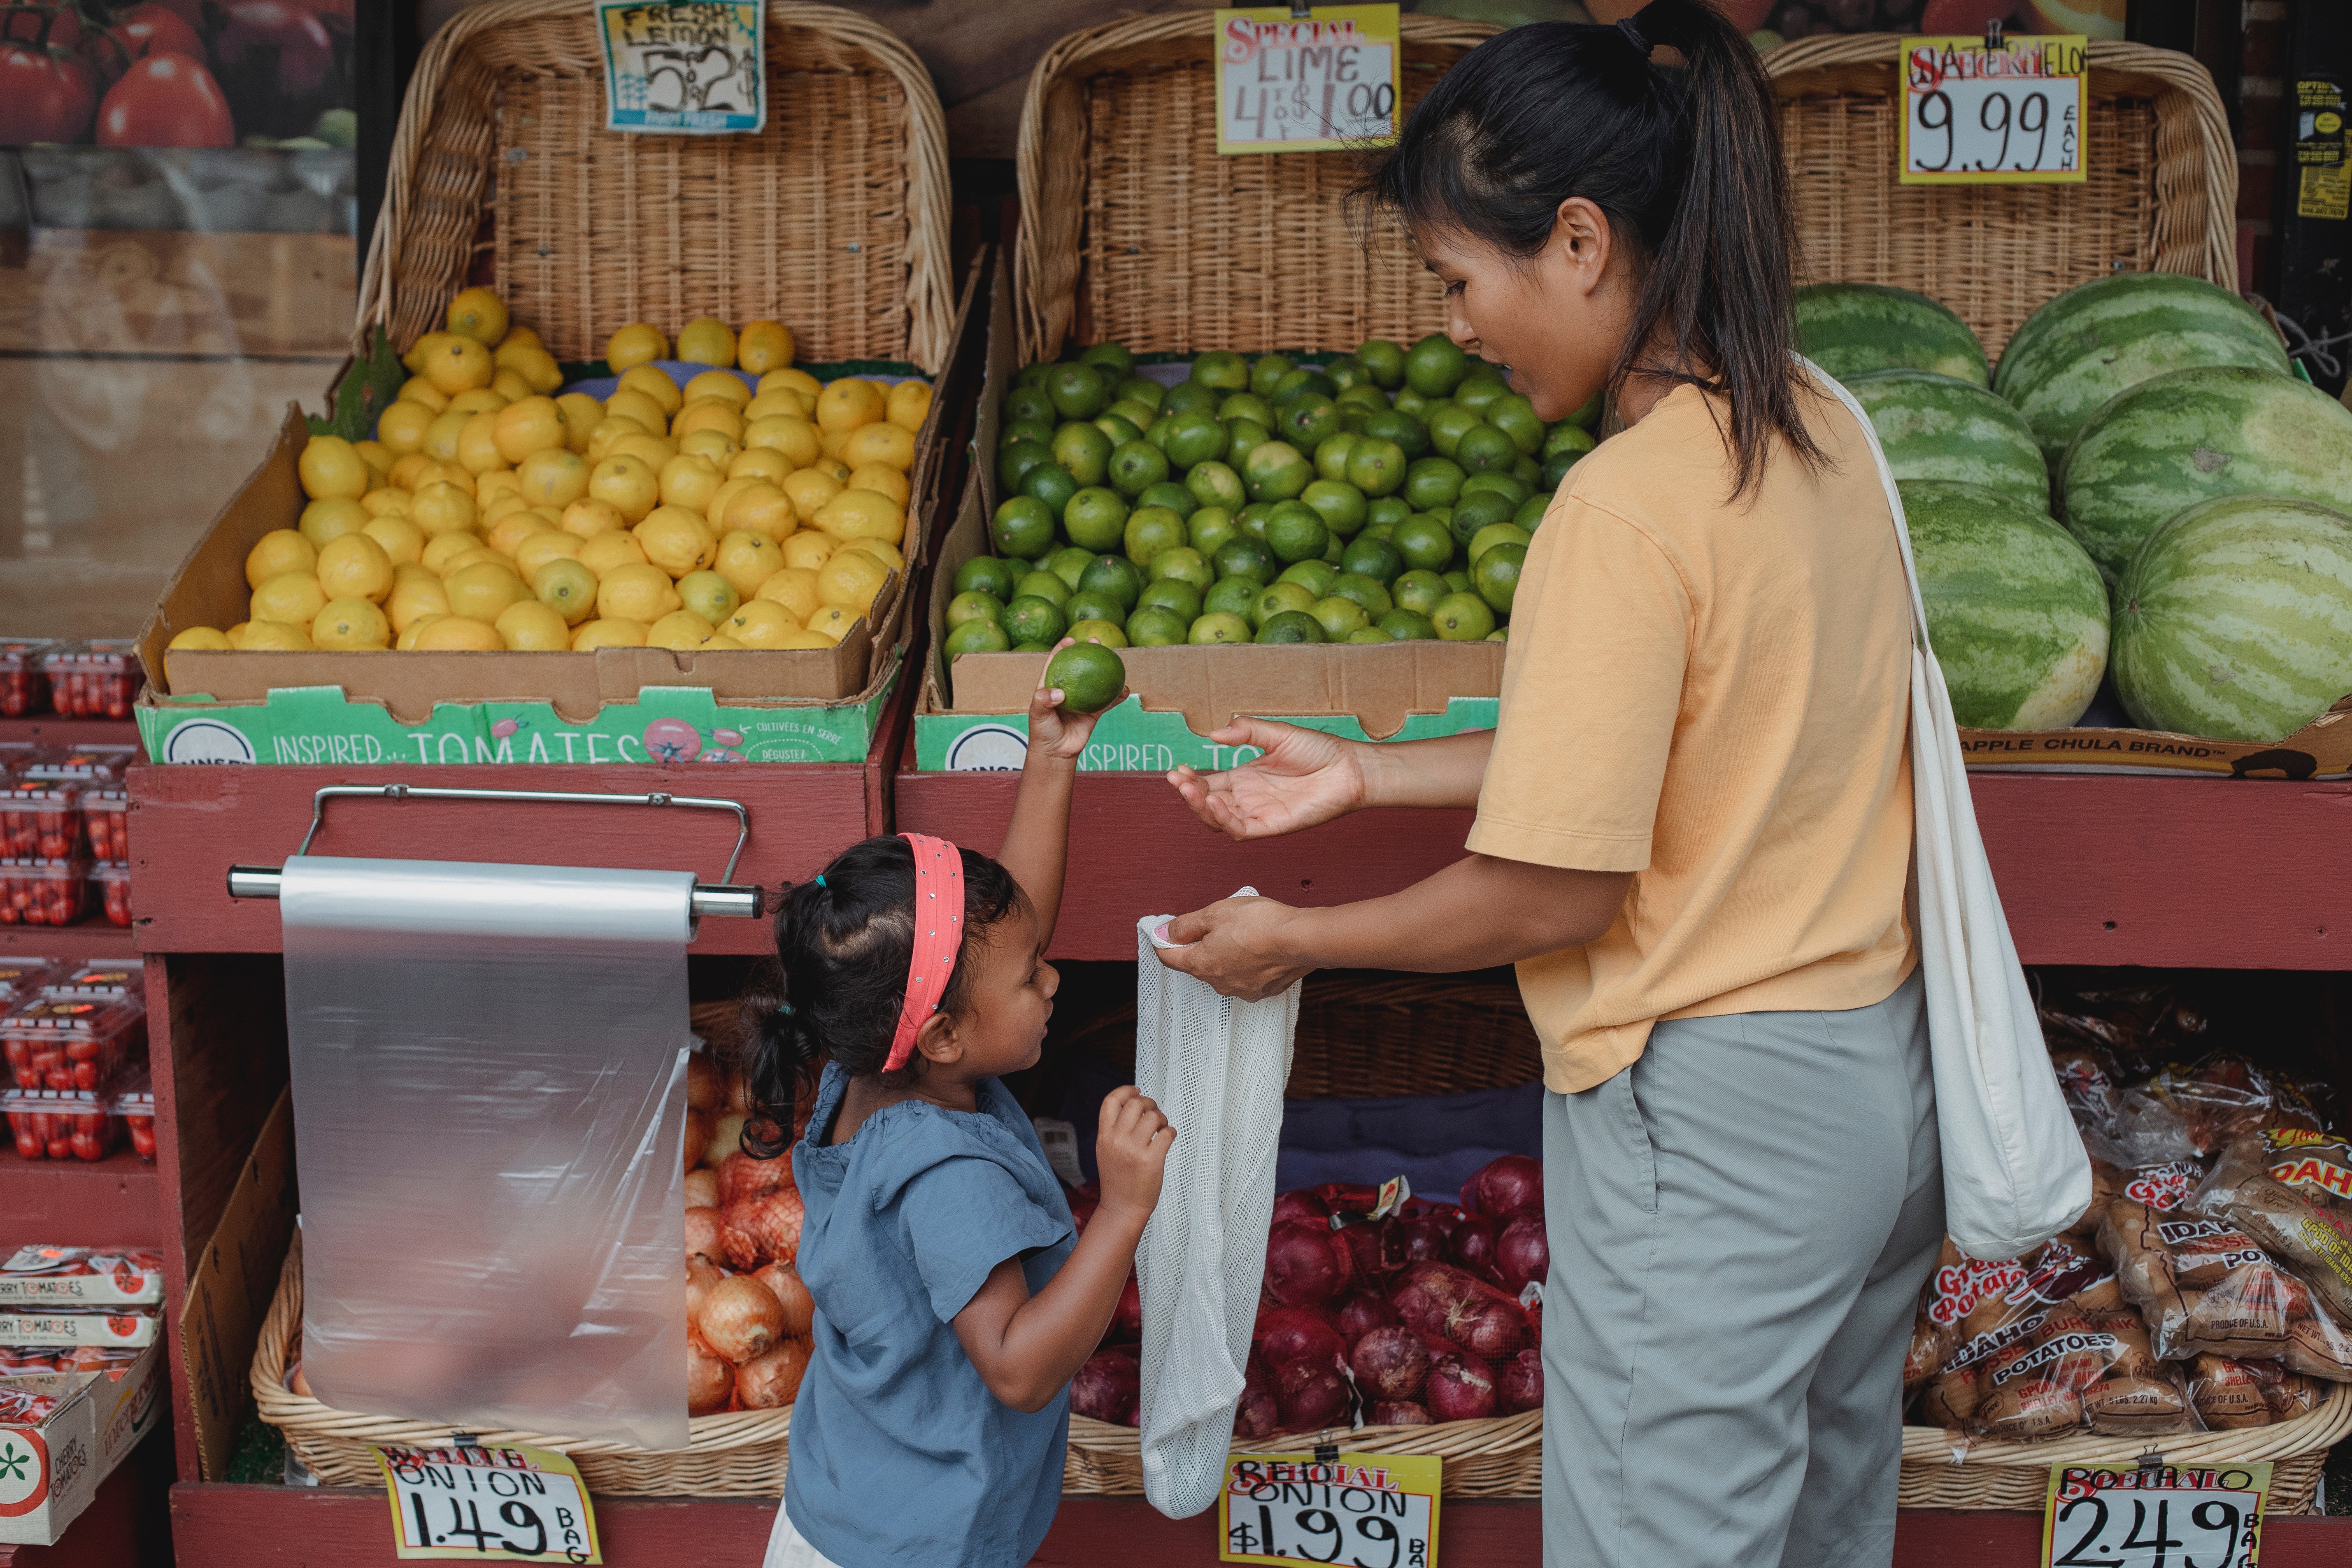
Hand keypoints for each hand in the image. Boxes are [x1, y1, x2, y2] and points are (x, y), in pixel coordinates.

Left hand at [1029, 639, 1123, 765]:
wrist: (1056, 753)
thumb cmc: (1042, 732)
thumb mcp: (1037, 715)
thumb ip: (1043, 701)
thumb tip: (1059, 693)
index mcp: (1051, 685)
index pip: (1056, 662)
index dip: (1062, 649)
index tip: (1071, 640)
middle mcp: (1069, 689)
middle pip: (1080, 665)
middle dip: (1088, 651)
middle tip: (1096, 641)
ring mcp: (1082, 699)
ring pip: (1096, 680)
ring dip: (1106, 669)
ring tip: (1115, 659)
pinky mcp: (1094, 711)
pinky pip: (1108, 701)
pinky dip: (1117, 696)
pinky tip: (1125, 690)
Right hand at [1094, 1086, 1173, 1221]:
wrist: (1122, 1208)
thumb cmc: (1118, 1178)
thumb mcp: (1106, 1150)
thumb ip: (1115, 1129)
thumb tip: (1134, 1103)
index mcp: (1104, 1136)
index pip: (1111, 1101)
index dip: (1125, 1090)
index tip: (1137, 1090)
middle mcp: (1117, 1140)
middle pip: (1135, 1103)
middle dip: (1149, 1104)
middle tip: (1153, 1114)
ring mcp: (1134, 1150)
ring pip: (1154, 1116)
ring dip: (1162, 1119)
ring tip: (1161, 1129)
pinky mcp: (1151, 1160)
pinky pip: (1168, 1133)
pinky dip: (1171, 1132)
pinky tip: (1167, 1139)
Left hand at [1154, 895, 1314, 1000]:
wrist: (1301, 940)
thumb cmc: (1260, 924)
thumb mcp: (1214, 913)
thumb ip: (1186, 925)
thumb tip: (1164, 933)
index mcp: (1201, 964)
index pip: (1170, 957)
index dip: (1164, 941)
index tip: (1164, 931)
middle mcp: (1219, 983)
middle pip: (1199, 963)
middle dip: (1202, 944)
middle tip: (1216, 923)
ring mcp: (1243, 990)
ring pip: (1224, 970)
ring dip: (1227, 954)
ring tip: (1244, 933)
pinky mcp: (1264, 990)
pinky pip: (1248, 975)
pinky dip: (1249, 963)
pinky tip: (1259, 948)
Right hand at [1166, 718, 1368, 839]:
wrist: (1348, 768)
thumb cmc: (1318, 751)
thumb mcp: (1276, 734)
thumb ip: (1245, 732)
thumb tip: (1213, 734)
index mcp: (1245, 779)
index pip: (1209, 784)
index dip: (1191, 780)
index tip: (1178, 769)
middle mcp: (1248, 799)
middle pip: (1208, 804)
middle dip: (1189, 794)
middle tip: (1178, 779)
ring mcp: (1259, 814)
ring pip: (1219, 821)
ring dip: (1201, 807)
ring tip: (1191, 789)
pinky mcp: (1273, 826)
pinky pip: (1242, 829)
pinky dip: (1225, 819)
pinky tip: (1215, 802)